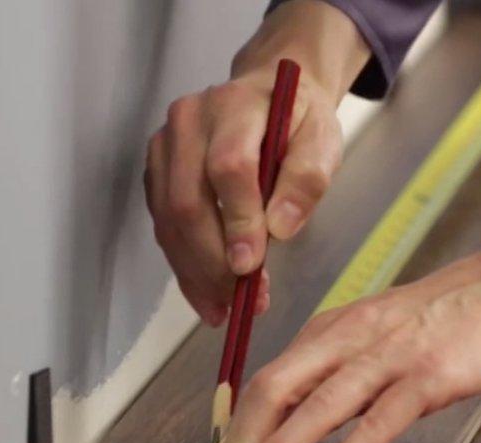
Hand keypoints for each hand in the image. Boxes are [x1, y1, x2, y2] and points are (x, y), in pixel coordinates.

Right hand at [143, 0, 367, 325]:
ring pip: (169, 219)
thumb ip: (307, 179)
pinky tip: (207, 293)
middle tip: (239, 302)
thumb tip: (280, 228)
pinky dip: (185, 265)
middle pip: (188, 200)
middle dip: (212, 261)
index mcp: (236, 105)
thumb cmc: (298, 120)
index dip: (237, 220)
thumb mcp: (323, 140)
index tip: (248, 267)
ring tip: (224, 309)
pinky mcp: (158, 170)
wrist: (269, 94)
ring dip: (195, 272)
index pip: (229, 167)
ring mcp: (166, 144)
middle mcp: (190, 121)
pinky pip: (164, 225)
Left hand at [196, 177, 480, 442]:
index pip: (272, 377)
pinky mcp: (425, 376)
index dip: (239, 423)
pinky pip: (377, 422)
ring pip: (318, 406)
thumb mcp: (385, 330)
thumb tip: (311, 415)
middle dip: (239, 440)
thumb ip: (347, 367)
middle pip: (277, 388)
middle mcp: (352, 338)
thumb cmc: (455, 310)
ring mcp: (389, 356)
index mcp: (338, 327)